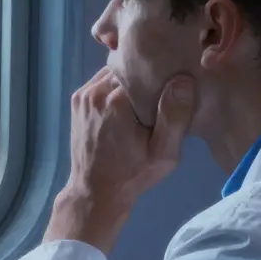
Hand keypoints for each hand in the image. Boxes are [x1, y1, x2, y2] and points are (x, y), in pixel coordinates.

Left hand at [45, 67, 195, 252]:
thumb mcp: (163, 153)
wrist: (96, 191)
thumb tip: (183, 80)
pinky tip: (126, 104)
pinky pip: (102, 81)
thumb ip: (174, 117)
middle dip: (145, 77)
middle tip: (160, 95)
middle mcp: (96, 91)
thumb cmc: (133, 174)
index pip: (145, 68)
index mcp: (117, 100)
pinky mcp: (78, 100)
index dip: (161, 74)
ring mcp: (83, 94)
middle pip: (129, 68)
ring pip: (115, 73)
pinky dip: (115, 87)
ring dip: (130, 82)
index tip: (172, 87)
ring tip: (144, 100)